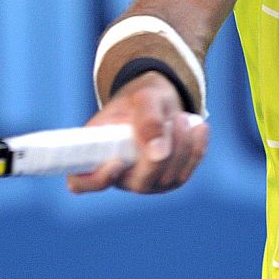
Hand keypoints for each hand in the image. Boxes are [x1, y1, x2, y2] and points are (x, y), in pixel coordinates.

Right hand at [66, 73, 209, 194]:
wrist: (158, 101)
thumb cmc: (140, 99)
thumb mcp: (143, 96)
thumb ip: (147, 118)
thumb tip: (158, 153)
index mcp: (95, 154)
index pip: (80, 182)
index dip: (94, 179)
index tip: (115, 162)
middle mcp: (118, 175)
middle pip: (139, 183)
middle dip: (161, 154)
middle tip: (173, 120)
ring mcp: (146, 182)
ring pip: (168, 178)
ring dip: (182, 145)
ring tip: (181, 117)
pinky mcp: (170, 180)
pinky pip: (187, 171)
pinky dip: (196, 148)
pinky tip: (198, 128)